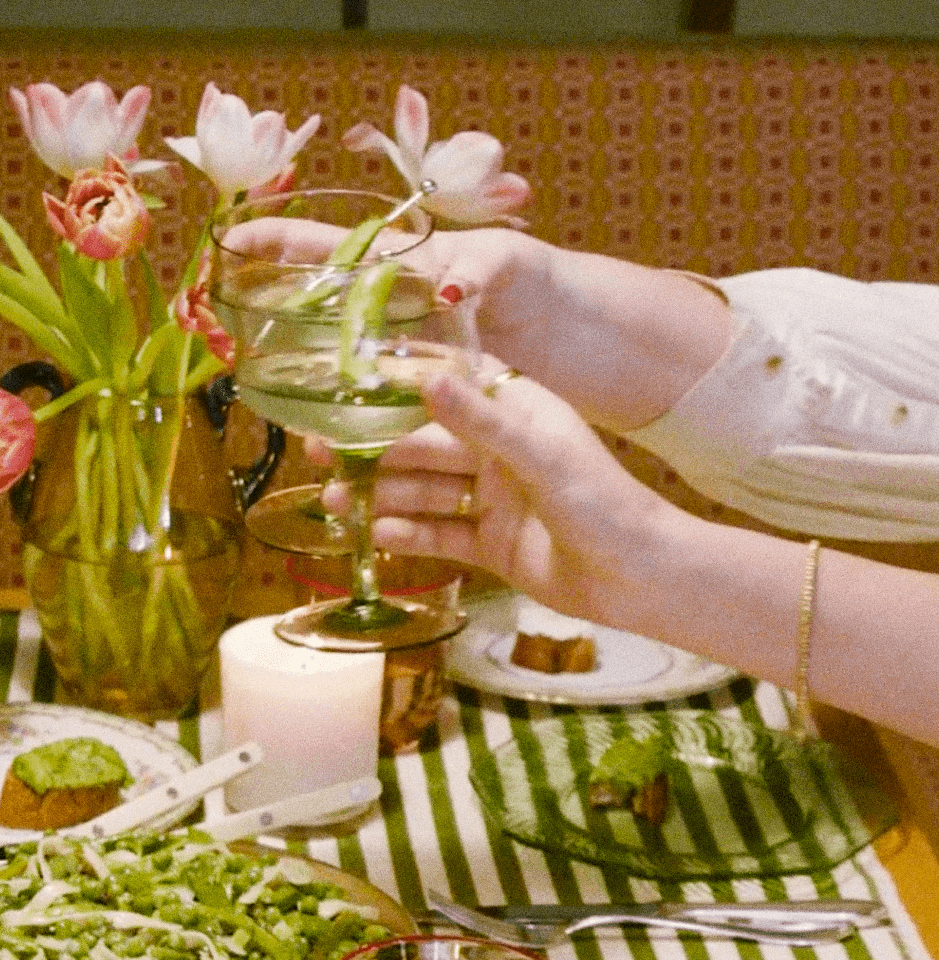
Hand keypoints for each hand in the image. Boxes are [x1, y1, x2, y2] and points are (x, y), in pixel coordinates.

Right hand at [329, 371, 684, 621]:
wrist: (640, 579)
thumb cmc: (602, 504)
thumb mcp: (539, 455)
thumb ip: (479, 420)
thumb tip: (425, 379)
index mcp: (515, 413)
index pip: (446, 390)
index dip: (394, 389)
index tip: (343, 386)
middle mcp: (498, 451)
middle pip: (421, 445)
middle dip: (371, 450)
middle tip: (319, 453)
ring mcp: (491, 498)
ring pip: (421, 491)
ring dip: (379, 494)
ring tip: (335, 502)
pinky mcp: (489, 543)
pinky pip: (437, 534)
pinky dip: (407, 533)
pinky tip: (376, 534)